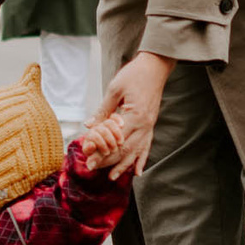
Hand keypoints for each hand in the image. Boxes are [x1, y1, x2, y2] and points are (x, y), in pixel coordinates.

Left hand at [87, 51, 171, 178]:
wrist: (155, 66)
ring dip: (124, 165)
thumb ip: (103, 110)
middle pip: (126, 149)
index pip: (116, 140)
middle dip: (110, 162)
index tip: (90, 160)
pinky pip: (147, 145)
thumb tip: (89, 126)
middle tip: (94, 169)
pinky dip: (141, 158)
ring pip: (137, 151)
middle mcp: (145, 124)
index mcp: (135, 116)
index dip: (102, 152)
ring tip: (113, 177)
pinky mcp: (151, 123)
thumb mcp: (115, 89)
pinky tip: (137, 170)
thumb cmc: (134, 74)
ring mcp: (150, 125)